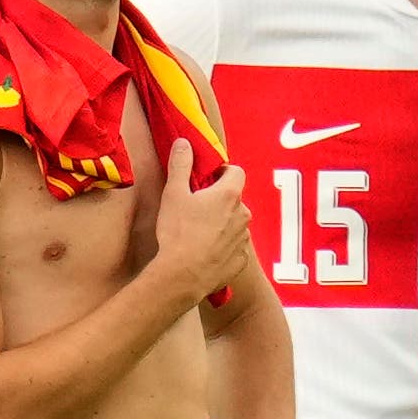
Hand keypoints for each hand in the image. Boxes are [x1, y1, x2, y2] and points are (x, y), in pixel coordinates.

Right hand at [154, 155, 253, 300]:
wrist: (182, 276)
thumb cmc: (178, 233)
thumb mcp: (174, 193)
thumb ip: (181, 164)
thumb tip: (185, 143)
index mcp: (229, 195)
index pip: (236, 171)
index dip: (223, 172)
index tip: (208, 178)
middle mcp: (243, 214)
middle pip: (235, 199)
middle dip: (219, 200)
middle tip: (197, 207)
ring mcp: (243, 238)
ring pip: (235, 223)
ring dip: (222, 223)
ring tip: (199, 232)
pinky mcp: (240, 260)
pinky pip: (234, 246)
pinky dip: (223, 246)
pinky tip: (205, 251)